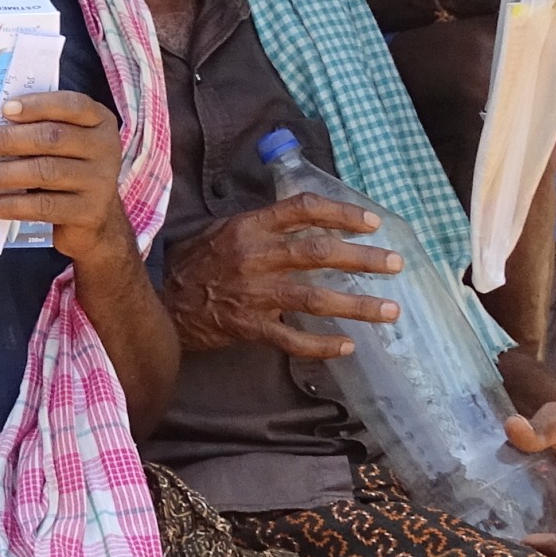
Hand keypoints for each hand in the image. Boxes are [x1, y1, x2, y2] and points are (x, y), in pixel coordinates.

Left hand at [0, 90, 136, 266]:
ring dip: (3, 173)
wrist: (93, 219)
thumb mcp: (61, 144)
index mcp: (99, 121)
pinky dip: (12, 205)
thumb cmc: (66, 169)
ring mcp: (101, 181)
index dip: (37, 105)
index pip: (71, 105)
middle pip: (52, 137)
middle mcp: (105, 148)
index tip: (4, 109)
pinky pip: (45, 206)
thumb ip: (36, 129)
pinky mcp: (89, 212)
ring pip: (45, 172)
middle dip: (7, 139)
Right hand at [163, 196, 400, 356]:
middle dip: (362, 259)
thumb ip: (260, 226)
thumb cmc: (192, 263)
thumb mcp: (221, 229)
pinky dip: (322, 345)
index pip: (302, 210)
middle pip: (319, 253)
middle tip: (394, 264)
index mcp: (250, 227)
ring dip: (357, 305)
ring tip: (389, 310)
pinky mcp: (251, 326)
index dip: (340, 213)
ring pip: (315, 298)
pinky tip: (347, 346)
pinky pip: (293, 338)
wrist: (161, 302)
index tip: (371, 223)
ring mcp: (255, 293)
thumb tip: (302, 220)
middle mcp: (256, 257)